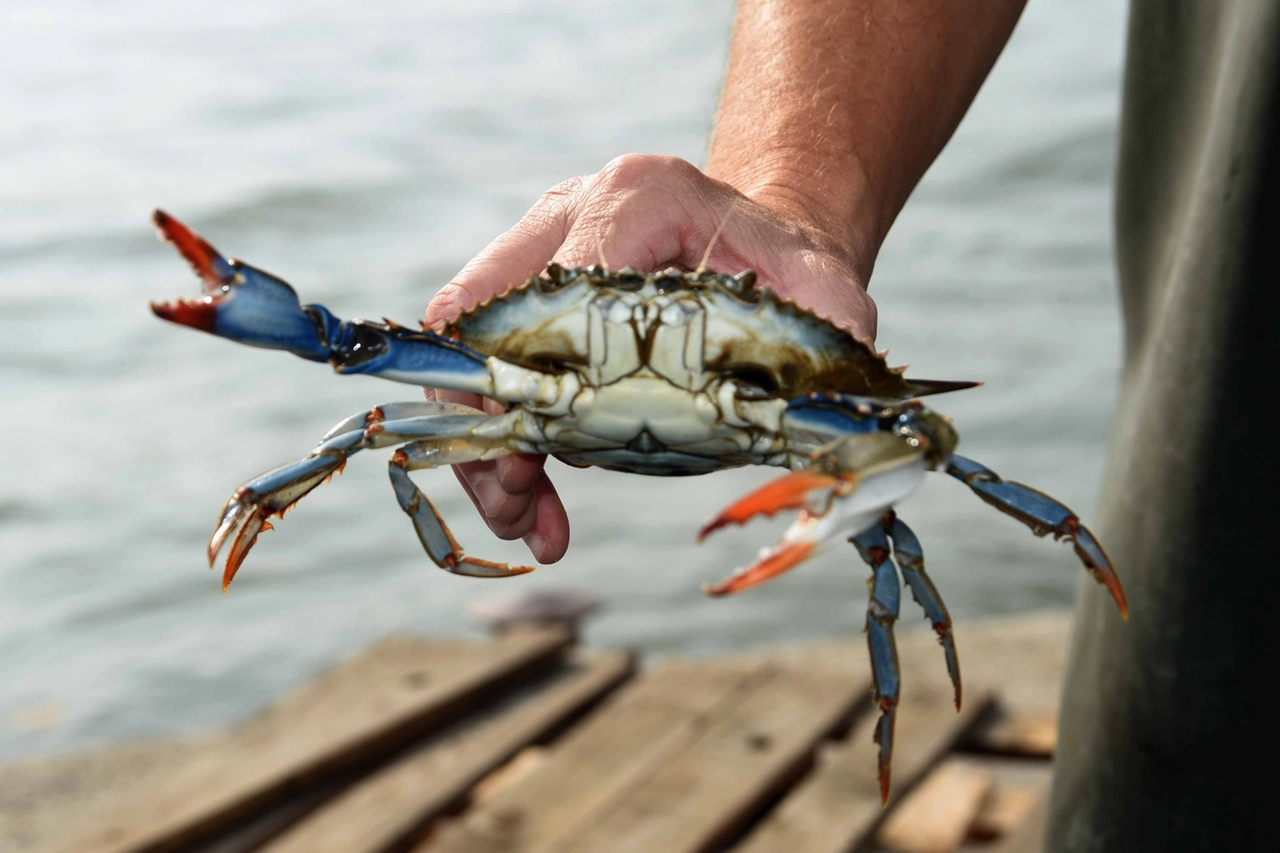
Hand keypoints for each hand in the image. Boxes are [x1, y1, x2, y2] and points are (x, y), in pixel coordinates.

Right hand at [422, 153, 878, 563]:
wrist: (765, 237)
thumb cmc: (790, 264)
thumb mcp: (826, 289)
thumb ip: (832, 327)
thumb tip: (821, 396)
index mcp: (639, 199)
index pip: (553, 287)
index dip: (532, 375)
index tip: (544, 457)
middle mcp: (573, 212)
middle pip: (485, 318)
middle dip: (486, 422)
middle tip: (516, 505)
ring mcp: (543, 249)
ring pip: (472, 347)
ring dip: (484, 442)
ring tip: (521, 520)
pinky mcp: (533, 294)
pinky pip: (491, 365)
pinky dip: (503, 437)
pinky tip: (535, 505)